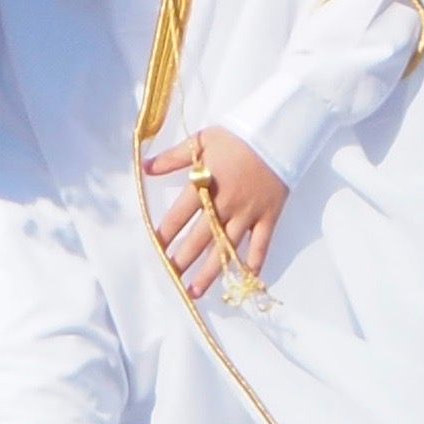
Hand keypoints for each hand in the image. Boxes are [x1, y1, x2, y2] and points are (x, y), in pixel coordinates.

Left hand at [143, 126, 288, 298]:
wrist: (279, 132)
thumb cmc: (238, 136)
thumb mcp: (201, 139)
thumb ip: (173, 157)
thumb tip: (145, 168)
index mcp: (206, 184)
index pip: (179, 214)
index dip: (165, 233)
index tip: (155, 248)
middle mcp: (226, 204)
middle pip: (200, 237)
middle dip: (183, 259)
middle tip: (171, 277)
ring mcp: (249, 213)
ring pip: (227, 247)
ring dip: (210, 271)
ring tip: (195, 291)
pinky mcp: (269, 215)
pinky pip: (262, 243)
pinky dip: (254, 262)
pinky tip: (244, 279)